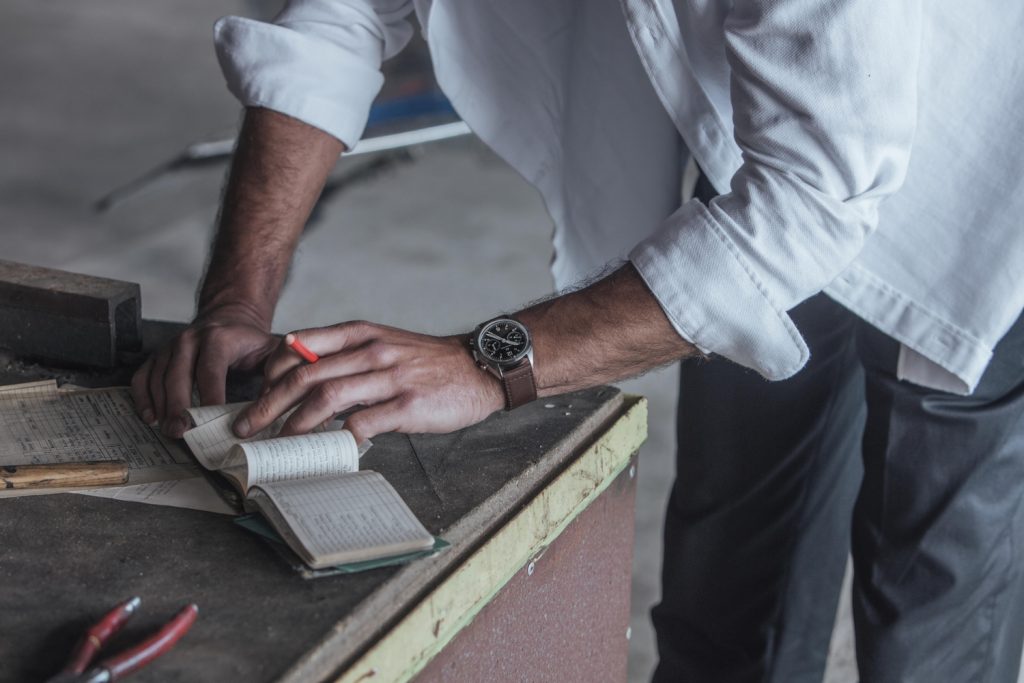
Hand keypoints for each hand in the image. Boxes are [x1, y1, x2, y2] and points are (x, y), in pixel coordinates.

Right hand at [131, 303, 278, 437]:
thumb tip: (272, 404)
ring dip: (160, 406)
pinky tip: (150, 416)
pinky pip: (143, 376)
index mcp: (218, 339)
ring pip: (158, 378)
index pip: (210, 370)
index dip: (208, 396)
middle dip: (178, 406)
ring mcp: (171, 347)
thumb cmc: (249, 339)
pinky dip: (143, 397)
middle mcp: (189, 340)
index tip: (208, 421)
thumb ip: (274, 373)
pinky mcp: (159, 355)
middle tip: (181, 432)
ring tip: (168, 430)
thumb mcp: (269, 350)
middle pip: (178, 376)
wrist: (230, 314)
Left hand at [231, 321, 505, 443]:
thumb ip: (346, 355)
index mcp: (360, 333)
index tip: (258, 397)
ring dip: (294, 424)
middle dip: (268, 404)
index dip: (269, 374)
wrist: (478, 368)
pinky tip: (328, 452)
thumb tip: (304, 378)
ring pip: (326, 398)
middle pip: (304, 375)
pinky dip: (339, 440)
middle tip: (248, 427)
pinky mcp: (408, 406)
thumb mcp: (384, 342)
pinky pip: (362, 424)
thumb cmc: (427, 361)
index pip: (298, 348)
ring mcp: (390, 378)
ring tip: (278, 444)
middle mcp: (371, 351)